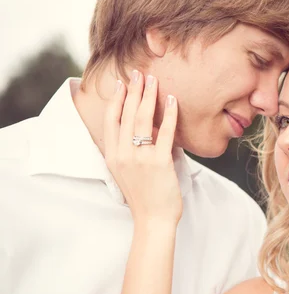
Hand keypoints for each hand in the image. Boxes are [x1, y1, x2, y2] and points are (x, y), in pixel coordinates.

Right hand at [104, 70, 182, 225]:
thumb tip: (140, 128)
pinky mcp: (159, 162)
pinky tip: (173, 100)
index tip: (122, 83)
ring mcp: (139, 158)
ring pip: (142, 119)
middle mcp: (122, 154)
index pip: (111, 120)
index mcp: (112, 155)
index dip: (116, 99)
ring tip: (154, 80)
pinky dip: (169, 114)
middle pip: (126, 114)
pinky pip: (164, 133)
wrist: (153, 220)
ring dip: (148, 97)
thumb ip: (128, 150)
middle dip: (133, 91)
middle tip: (140, 73)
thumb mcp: (125, 171)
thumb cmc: (143, 196)